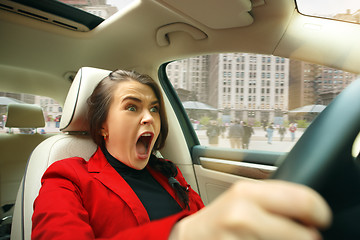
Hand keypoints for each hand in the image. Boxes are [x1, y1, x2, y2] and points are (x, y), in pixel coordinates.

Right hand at [170, 180, 331, 239]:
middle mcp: (242, 216)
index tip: (320, 218)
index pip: (303, 200)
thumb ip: (274, 198)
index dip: (320, 212)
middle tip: (300, 234)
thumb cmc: (220, 218)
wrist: (193, 237)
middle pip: (303, 235)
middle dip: (306, 237)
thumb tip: (310, 209)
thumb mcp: (244, 197)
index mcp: (246, 193)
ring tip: (273, 238)